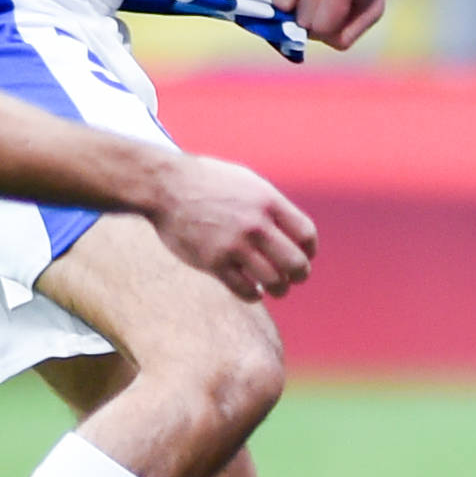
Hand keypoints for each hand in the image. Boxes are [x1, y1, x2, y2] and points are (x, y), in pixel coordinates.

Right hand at [144, 154, 317, 301]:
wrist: (166, 186)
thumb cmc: (208, 182)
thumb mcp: (247, 182)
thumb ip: (271, 204)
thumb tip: (292, 230)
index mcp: (268, 201)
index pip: (306, 234)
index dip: (310, 250)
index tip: (305, 255)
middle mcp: (255, 224)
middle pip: (295, 263)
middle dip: (299, 275)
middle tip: (295, 278)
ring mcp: (234, 245)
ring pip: (273, 281)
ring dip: (279, 289)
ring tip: (276, 289)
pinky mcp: (213, 262)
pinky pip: (245, 290)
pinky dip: (253, 294)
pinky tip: (253, 291)